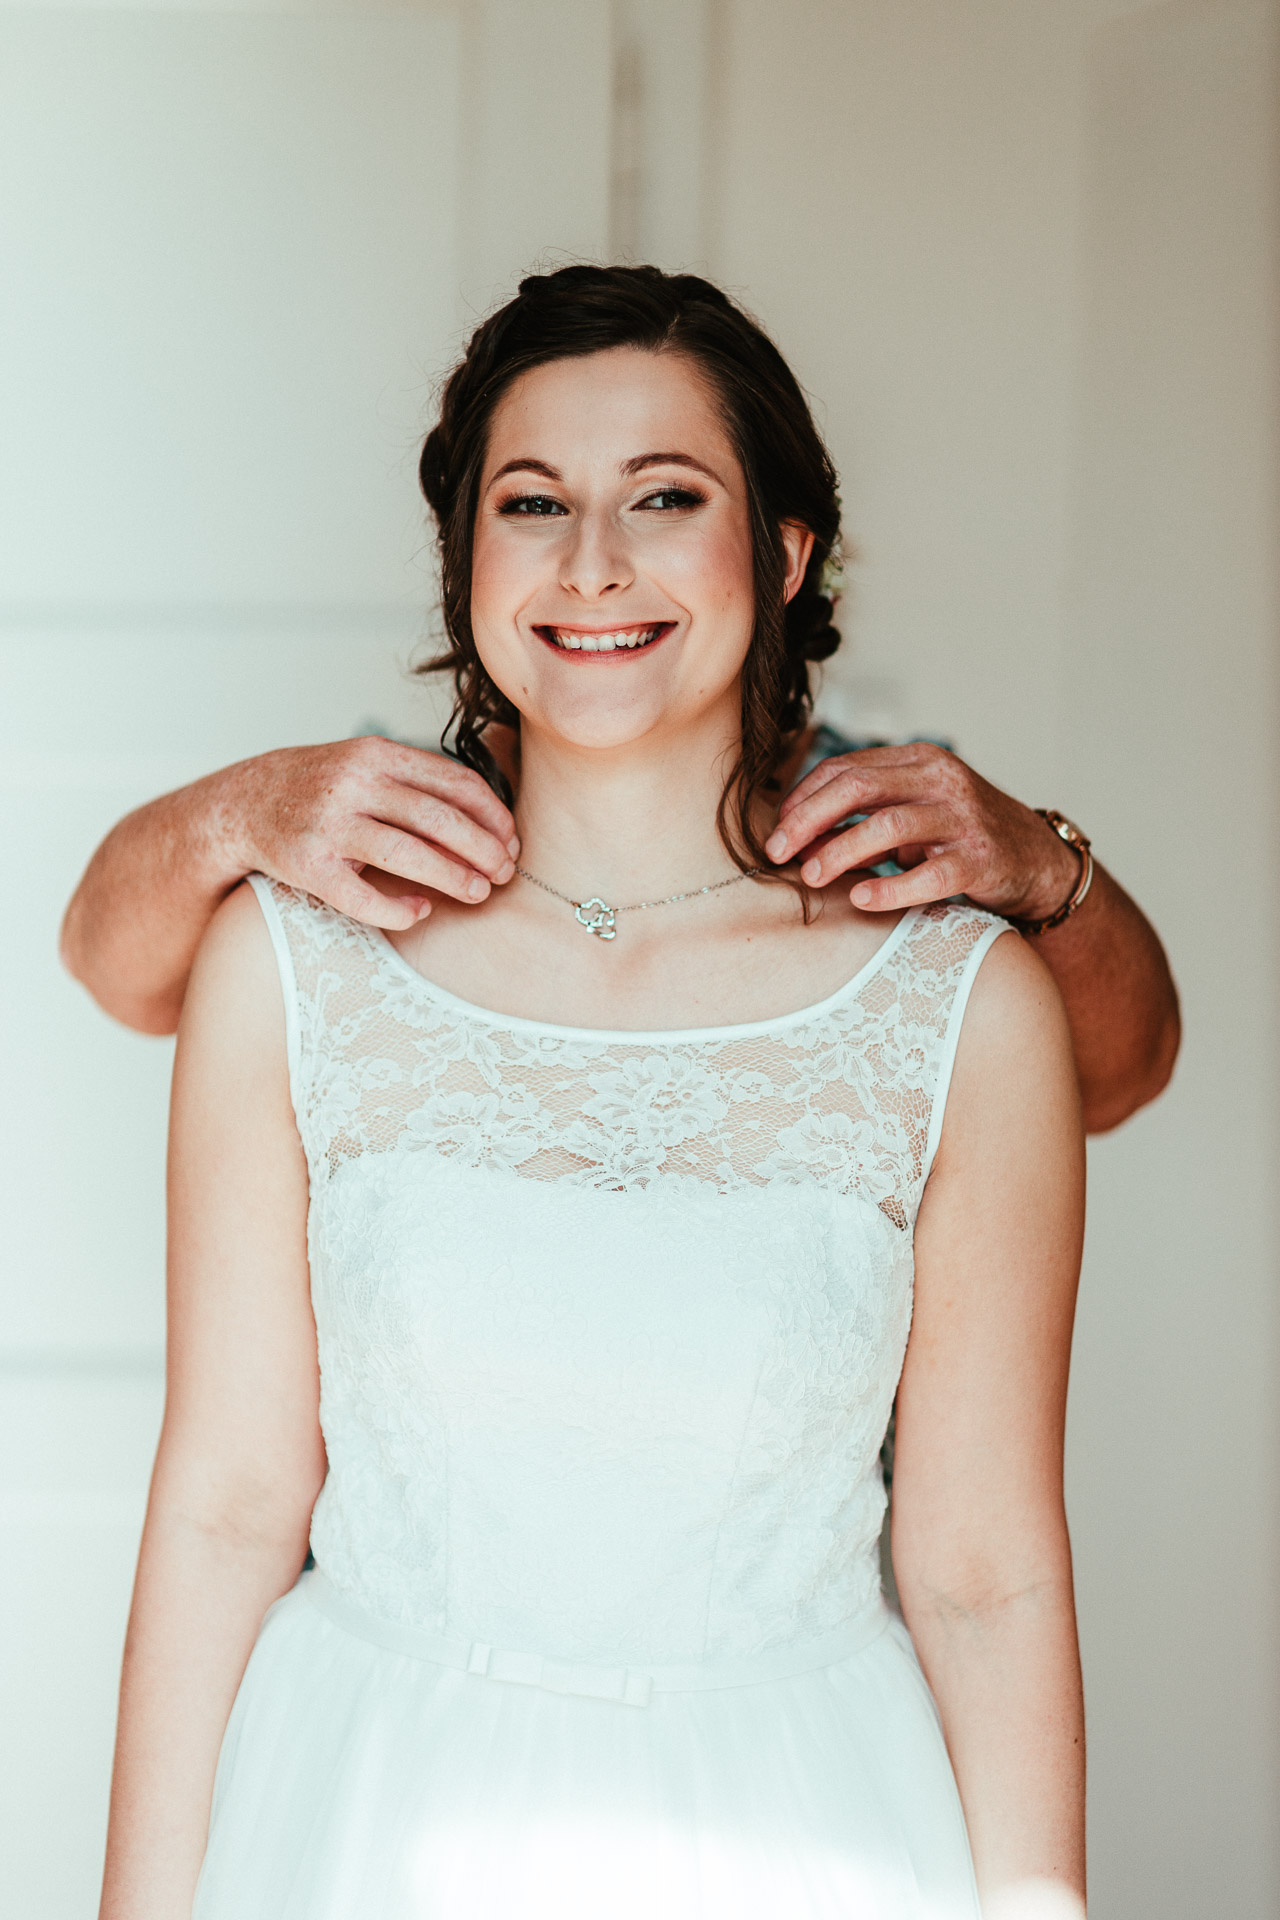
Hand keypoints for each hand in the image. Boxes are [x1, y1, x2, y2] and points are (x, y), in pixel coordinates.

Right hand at [227, 737, 519, 928]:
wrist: (244, 803)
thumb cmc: (323, 787)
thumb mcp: (368, 766)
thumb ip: (420, 784)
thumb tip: (491, 821)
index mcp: (376, 754)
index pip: (452, 781)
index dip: (492, 814)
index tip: (512, 840)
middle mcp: (352, 784)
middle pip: (437, 818)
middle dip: (482, 848)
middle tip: (505, 872)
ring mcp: (327, 825)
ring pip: (406, 855)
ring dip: (452, 877)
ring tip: (478, 892)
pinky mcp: (307, 865)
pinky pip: (361, 897)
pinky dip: (398, 910)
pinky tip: (420, 912)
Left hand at [765, 742, 1078, 920]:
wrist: (1037, 861)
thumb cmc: (961, 836)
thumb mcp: (915, 811)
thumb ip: (865, 814)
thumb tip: (797, 835)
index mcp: (919, 760)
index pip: (847, 767)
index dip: (804, 797)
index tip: (776, 828)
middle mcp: (941, 781)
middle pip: (859, 788)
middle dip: (809, 820)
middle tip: (778, 852)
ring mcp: (963, 819)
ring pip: (888, 826)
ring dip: (841, 851)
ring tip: (811, 877)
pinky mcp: (981, 861)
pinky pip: (929, 875)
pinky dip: (891, 887)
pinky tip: (862, 899)